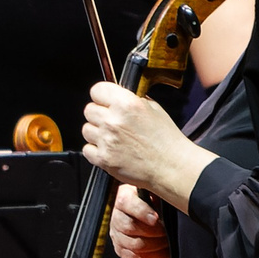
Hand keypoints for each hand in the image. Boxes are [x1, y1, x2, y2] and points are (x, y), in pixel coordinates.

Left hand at [81, 81, 213, 207]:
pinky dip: (96, 150)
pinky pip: (87, 149)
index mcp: (127, 104)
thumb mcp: (154, 109)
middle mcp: (114, 121)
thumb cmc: (166, 140)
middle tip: (113, 121)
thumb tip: (117, 97)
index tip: (105, 100)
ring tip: (114, 137)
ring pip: (86, 129)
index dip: (101, 95)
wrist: (172, 166)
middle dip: (99, 114)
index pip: (97, 90)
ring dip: (97, 132)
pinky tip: (111, 150)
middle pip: (89, 110)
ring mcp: (106, 140)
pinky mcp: (103, 158)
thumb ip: (132, 100)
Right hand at [108, 183, 172, 257]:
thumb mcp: (158, 192)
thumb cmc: (156, 201)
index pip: (126, 203)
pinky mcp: (120, 249)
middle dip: (154, 233)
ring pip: (133, 245)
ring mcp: (116, 234)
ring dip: (154, 246)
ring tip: (167, 243)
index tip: (156, 218)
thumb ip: (160, 194)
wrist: (150, 211)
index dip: (141, 212)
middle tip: (167, 233)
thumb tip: (172, 200)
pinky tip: (160, 253)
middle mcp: (116, 216)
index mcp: (124, 197)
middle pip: (129, 227)